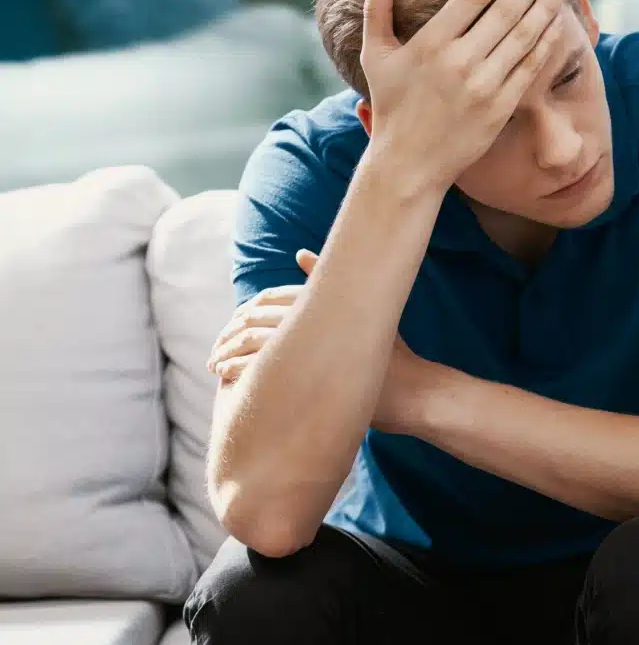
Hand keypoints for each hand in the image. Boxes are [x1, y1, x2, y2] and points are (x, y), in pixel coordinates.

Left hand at [207, 251, 432, 434]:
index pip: (271, 299)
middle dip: (230, 333)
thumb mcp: (369, 315)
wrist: (417, 392)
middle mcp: (317, 320)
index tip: (234, 327)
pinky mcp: (309, 377)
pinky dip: (238, 370)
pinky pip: (260, 370)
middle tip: (216, 349)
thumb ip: (330, 286)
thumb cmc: (393, 359)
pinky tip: (228, 378)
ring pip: (254, 342)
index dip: (246, 312)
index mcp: (327, 304)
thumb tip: (301, 252)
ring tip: (216, 366)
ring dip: (228, 353)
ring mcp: (313, 348)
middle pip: (256, 318)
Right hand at [360, 0, 570, 191]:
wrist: (410, 163)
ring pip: (522, 37)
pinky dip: (546, 44)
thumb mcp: (376, 57)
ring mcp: (483, 85)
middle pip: (504, 12)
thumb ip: (376, 10)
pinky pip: (530, 68)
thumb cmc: (392, 106)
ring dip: (543, 10)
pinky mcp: (501, 107)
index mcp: (430, 43)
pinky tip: (556, 27)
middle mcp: (459, 61)